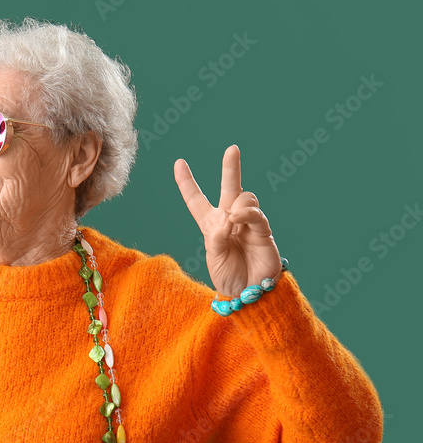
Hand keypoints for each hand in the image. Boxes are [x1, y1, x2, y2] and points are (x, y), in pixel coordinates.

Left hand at [174, 144, 281, 297]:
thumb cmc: (229, 278)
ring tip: (233, 224)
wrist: (250, 293)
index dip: (187, 182)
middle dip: (231, 167)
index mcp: (211, 226)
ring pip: (244, 197)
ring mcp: (247, 222)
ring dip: (236, 206)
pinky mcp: (263, 229)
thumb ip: (216, 236)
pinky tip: (238, 220)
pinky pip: (254, 212)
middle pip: (229, 187)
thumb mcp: (213, 258)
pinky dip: (245, 214)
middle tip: (232, 148)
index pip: (196, 200)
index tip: (178, 163)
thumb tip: (229, 217)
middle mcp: (229, 219)